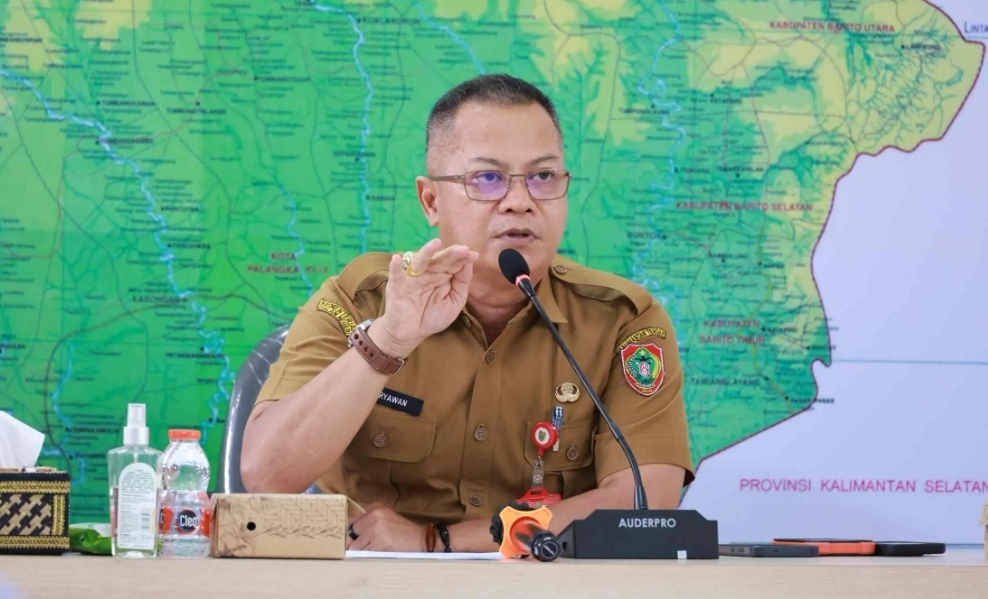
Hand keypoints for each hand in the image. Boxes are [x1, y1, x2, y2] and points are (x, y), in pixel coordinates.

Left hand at [346, 504, 428, 551]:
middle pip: (350, 533)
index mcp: (374, 507)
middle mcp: (374, 514)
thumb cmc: (403, 533)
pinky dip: (366, 557)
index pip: (350, 519)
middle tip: (360, 550)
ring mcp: (376, 528)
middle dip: (352, 543)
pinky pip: (363, 553)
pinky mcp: (379, 542)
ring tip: (372, 553)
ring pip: (355, 545)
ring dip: (360, 552)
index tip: (347, 540)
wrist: (422, 540)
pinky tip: (376, 556)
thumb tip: (347, 536)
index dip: (347, 532)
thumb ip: (368, 522)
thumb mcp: (386, 519)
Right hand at [372, 238, 477, 355]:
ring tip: (436, 244)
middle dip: (450, 254)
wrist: (411, 334)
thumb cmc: (433, 316)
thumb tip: (468, 262)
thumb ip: (462, 283)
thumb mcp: (454, 302)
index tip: (473, 254)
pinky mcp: (397, 286)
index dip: (462, 258)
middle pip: (439, 260)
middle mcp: (428, 272)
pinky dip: (395, 267)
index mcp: (442, 275)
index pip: (453, 263)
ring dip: (426, 252)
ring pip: (419, 262)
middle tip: (462, 249)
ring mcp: (412, 278)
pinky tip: (397, 259)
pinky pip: (395, 275)